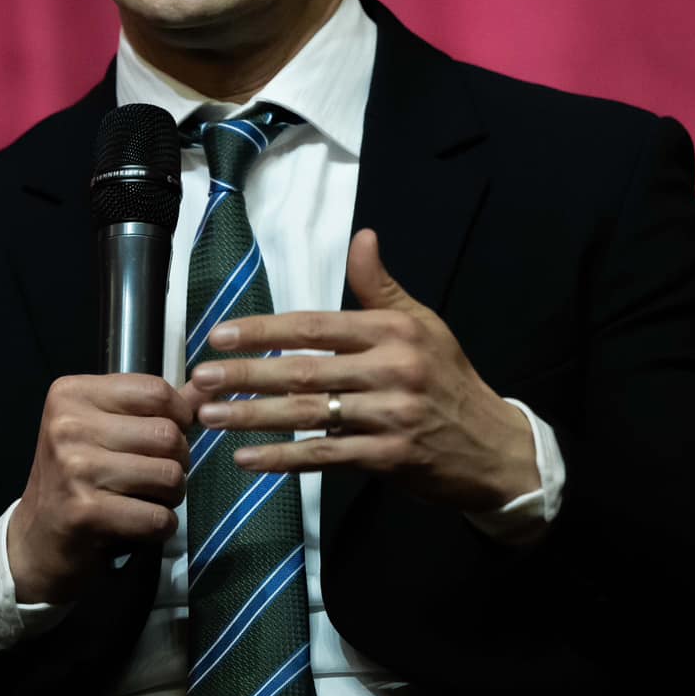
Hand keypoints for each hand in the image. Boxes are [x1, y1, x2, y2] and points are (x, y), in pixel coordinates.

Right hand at [7, 372, 194, 603]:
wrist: (38, 539)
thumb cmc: (78, 478)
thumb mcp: (105, 429)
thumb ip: (155, 407)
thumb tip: (207, 386)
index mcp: (71, 394)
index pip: (155, 391)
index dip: (178, 417)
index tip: (165, 437)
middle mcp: (68, 426)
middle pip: (167, 435)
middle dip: (178, 461)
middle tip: (156, 476)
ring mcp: (75, 469)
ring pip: (169, 475)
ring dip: (172, 496)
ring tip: (148, 499)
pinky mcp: (85, 512)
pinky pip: (158, 517)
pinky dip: (161, 527)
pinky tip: (139, 524)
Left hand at [188, 229, 538, 511]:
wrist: (495, 447)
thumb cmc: (449, 381)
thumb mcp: (423, 325)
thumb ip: (380, 287)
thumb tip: (361, 235)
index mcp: (393, 332)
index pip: (315, 326)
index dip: (264, 330)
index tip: (220, 334)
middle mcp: (392, 370)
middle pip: (304, 371)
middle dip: (246, 374)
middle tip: (199, 378)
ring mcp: (390, 416)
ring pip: (309, 415)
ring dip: (254, 416)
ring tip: (209, 417)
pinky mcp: (388, 458)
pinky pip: (325, 458)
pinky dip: (283, 459)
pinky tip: (247, 459)